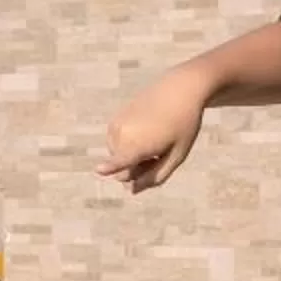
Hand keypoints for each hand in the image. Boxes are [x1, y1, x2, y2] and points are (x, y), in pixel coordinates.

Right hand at [97, 72, 209, 192]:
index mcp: (139, 143)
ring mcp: (115, 126)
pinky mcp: (114, 120)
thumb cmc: (183, 126)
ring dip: (133, 159)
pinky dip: (129, 146)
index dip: (110, 167)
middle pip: (124, 170)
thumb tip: (130, 190)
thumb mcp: (176, 156)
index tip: (98, 170)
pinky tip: (146, 132)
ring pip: (118, 158)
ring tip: (155, 142)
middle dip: (139, 171)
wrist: (179, 89)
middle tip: (160, 156)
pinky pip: (118, 145)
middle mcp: (122, 134)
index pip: (121, 160)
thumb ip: (155, 177)